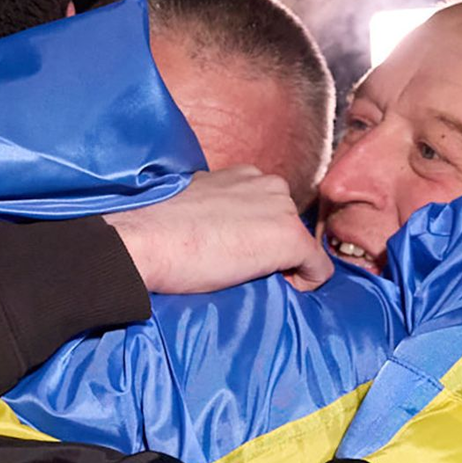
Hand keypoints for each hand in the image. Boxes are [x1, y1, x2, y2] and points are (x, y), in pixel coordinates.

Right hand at [106, 167, 332, 292]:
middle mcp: (267, 183)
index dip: (257, 235)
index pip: (267, 207)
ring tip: (252, 279)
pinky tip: (281, 289)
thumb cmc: (156, 229)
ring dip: (285, 264)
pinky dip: (306, 283)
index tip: (237, 254)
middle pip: (288, 225)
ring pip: (301, 245)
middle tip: (242, 269)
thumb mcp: (192, 205)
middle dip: (273, 247)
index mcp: (242, 174)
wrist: (143, 241)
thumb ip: (215, 209)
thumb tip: (216, 230)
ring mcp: (281, 209)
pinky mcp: (289, 236)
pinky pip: (318, 268)